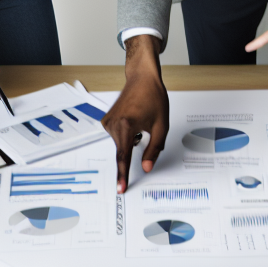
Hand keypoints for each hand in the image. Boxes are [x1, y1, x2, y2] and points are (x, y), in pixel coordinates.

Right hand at [103, 35, 168, 192]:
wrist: (142, 78)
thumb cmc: (153, 97)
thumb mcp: (161, 125)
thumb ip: (154, 149)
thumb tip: (147, 167)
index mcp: (127, 125)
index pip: (124, 157)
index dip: (123, 175)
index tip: (121, 188)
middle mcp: (113, 124)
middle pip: (124, 150)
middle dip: (136, 146)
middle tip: (146, 126)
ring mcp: (107, 122)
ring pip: (122, 144)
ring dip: (133, 139)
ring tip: (141, 119)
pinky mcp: (106, 121)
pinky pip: (118, 136)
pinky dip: (127, 134)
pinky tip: (133, 119)